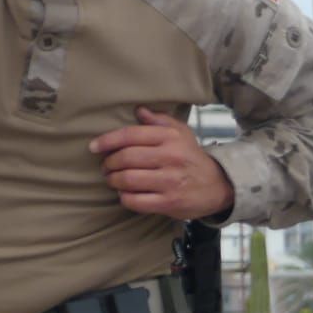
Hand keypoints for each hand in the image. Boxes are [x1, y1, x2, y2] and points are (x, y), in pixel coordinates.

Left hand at [89, 106, 233, 219]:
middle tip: (106, 166)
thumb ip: (159, 120)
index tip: (94, 147)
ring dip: (113, 180)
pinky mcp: (170, 202)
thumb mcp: (180, 133)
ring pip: (127, 180)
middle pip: (125, 158)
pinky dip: (124, 198)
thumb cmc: (191, 156)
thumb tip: (138, 110)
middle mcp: (170, 157)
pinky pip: (136, 201)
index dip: (107, 141)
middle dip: (109, 163)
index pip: (130, 135)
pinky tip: (125, 194)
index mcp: (169, 138)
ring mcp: (170, 181)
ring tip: (112, 179)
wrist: (218, 185)